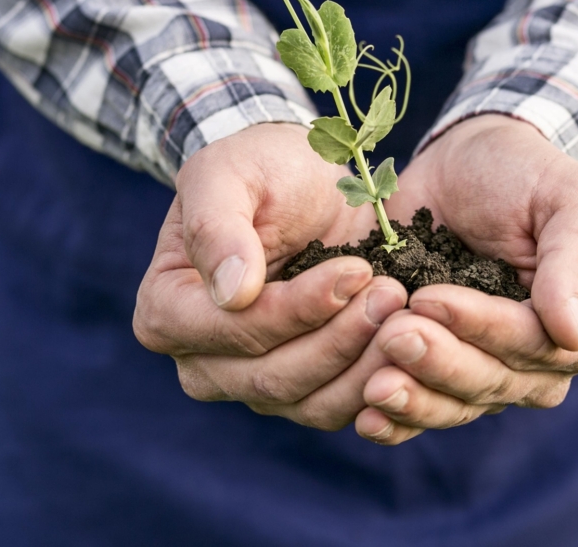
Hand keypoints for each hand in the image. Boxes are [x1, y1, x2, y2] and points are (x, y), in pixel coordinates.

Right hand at [133, 123, 406, 428]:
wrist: (300, 181)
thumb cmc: (256, 170)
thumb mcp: (228, 174)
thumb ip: (216, 226)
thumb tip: (230, 292)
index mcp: (166, 311)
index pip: (234, 330)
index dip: (297, 308)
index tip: (355, 270)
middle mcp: (201, 363)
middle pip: (272, 378)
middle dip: (341, 338)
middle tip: (394, 292)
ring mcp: (251, 385)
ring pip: (311, 403)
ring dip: (367, 363)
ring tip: (405, 308)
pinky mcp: (302, 392)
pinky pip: (341, 407)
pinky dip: (380, 380)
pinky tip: (411, 339)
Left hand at [354, 115, 577, 443]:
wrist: (463, 165)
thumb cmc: (524, 174)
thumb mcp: (565, 197)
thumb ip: (574, 260)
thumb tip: (571, 334)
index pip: (537, 344)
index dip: (483, 328)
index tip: (429, 298)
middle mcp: (543, 365)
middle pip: (493, 382)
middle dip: (440, 361)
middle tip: (392, 333)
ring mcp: (490, 374)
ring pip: (456, 405)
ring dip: (414, 399)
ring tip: (373, 384)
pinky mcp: (441, 374)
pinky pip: (423, 413)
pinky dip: (396, 421)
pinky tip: (366, 418)